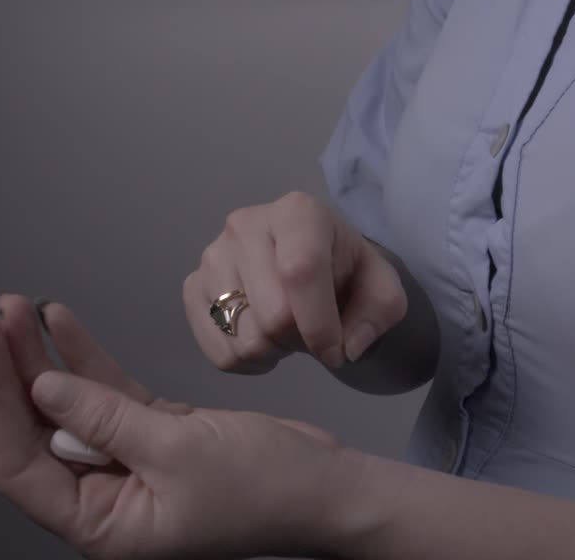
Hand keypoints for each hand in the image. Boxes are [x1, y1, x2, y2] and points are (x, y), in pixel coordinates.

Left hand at [0, 295, 365, 559]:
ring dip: (40, 358)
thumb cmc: (266, 488)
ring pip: (67, 405)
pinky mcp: (156, 434)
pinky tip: (57, 321)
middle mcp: (106, 498)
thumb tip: (43, 389)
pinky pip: (106, 392)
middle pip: (35, 431)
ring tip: (12, 309)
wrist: (329, 486)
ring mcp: (129, 463)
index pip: (18, 465)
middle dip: (5, 375)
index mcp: (102, 525)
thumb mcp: (180, 452)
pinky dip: (83, 357)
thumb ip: (107, 418)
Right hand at [183, 191, 407, 372]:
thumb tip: (347, 345)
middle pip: (272, 315)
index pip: (300, 273)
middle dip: (301, 340)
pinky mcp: (192, 286)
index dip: (320, 325)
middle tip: (313, 331)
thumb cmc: (347, 272)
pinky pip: (217, 350)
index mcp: (298, 213)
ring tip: (288, 331)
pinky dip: (246, 361)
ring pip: (243, 339)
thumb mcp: (381, 288)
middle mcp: (245, 224)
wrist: (313, 264)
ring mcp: (212, 255)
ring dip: (274, 351)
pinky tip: (263, 340)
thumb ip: (378, 315)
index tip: (336, 351)